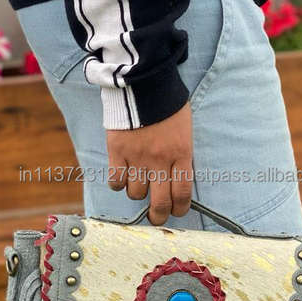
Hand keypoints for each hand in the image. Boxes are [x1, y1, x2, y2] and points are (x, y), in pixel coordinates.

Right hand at [106, 101, 193, 225]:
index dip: (179, 209)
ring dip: (138, 193)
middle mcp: (160, 160)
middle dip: (159, 216)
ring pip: (136, 193)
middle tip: (157, 217)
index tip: (177, 212)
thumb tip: (177, 179)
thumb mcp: (185, 130)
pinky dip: (118, 183)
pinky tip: (122, 177)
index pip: (182, 193)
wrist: (144, 83)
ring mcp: (137, 157)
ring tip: (139, 185)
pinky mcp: (117, 151)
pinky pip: (116, 180)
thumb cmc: (168, 104)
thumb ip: (182, 155)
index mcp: (181, 154)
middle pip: (159, 202)